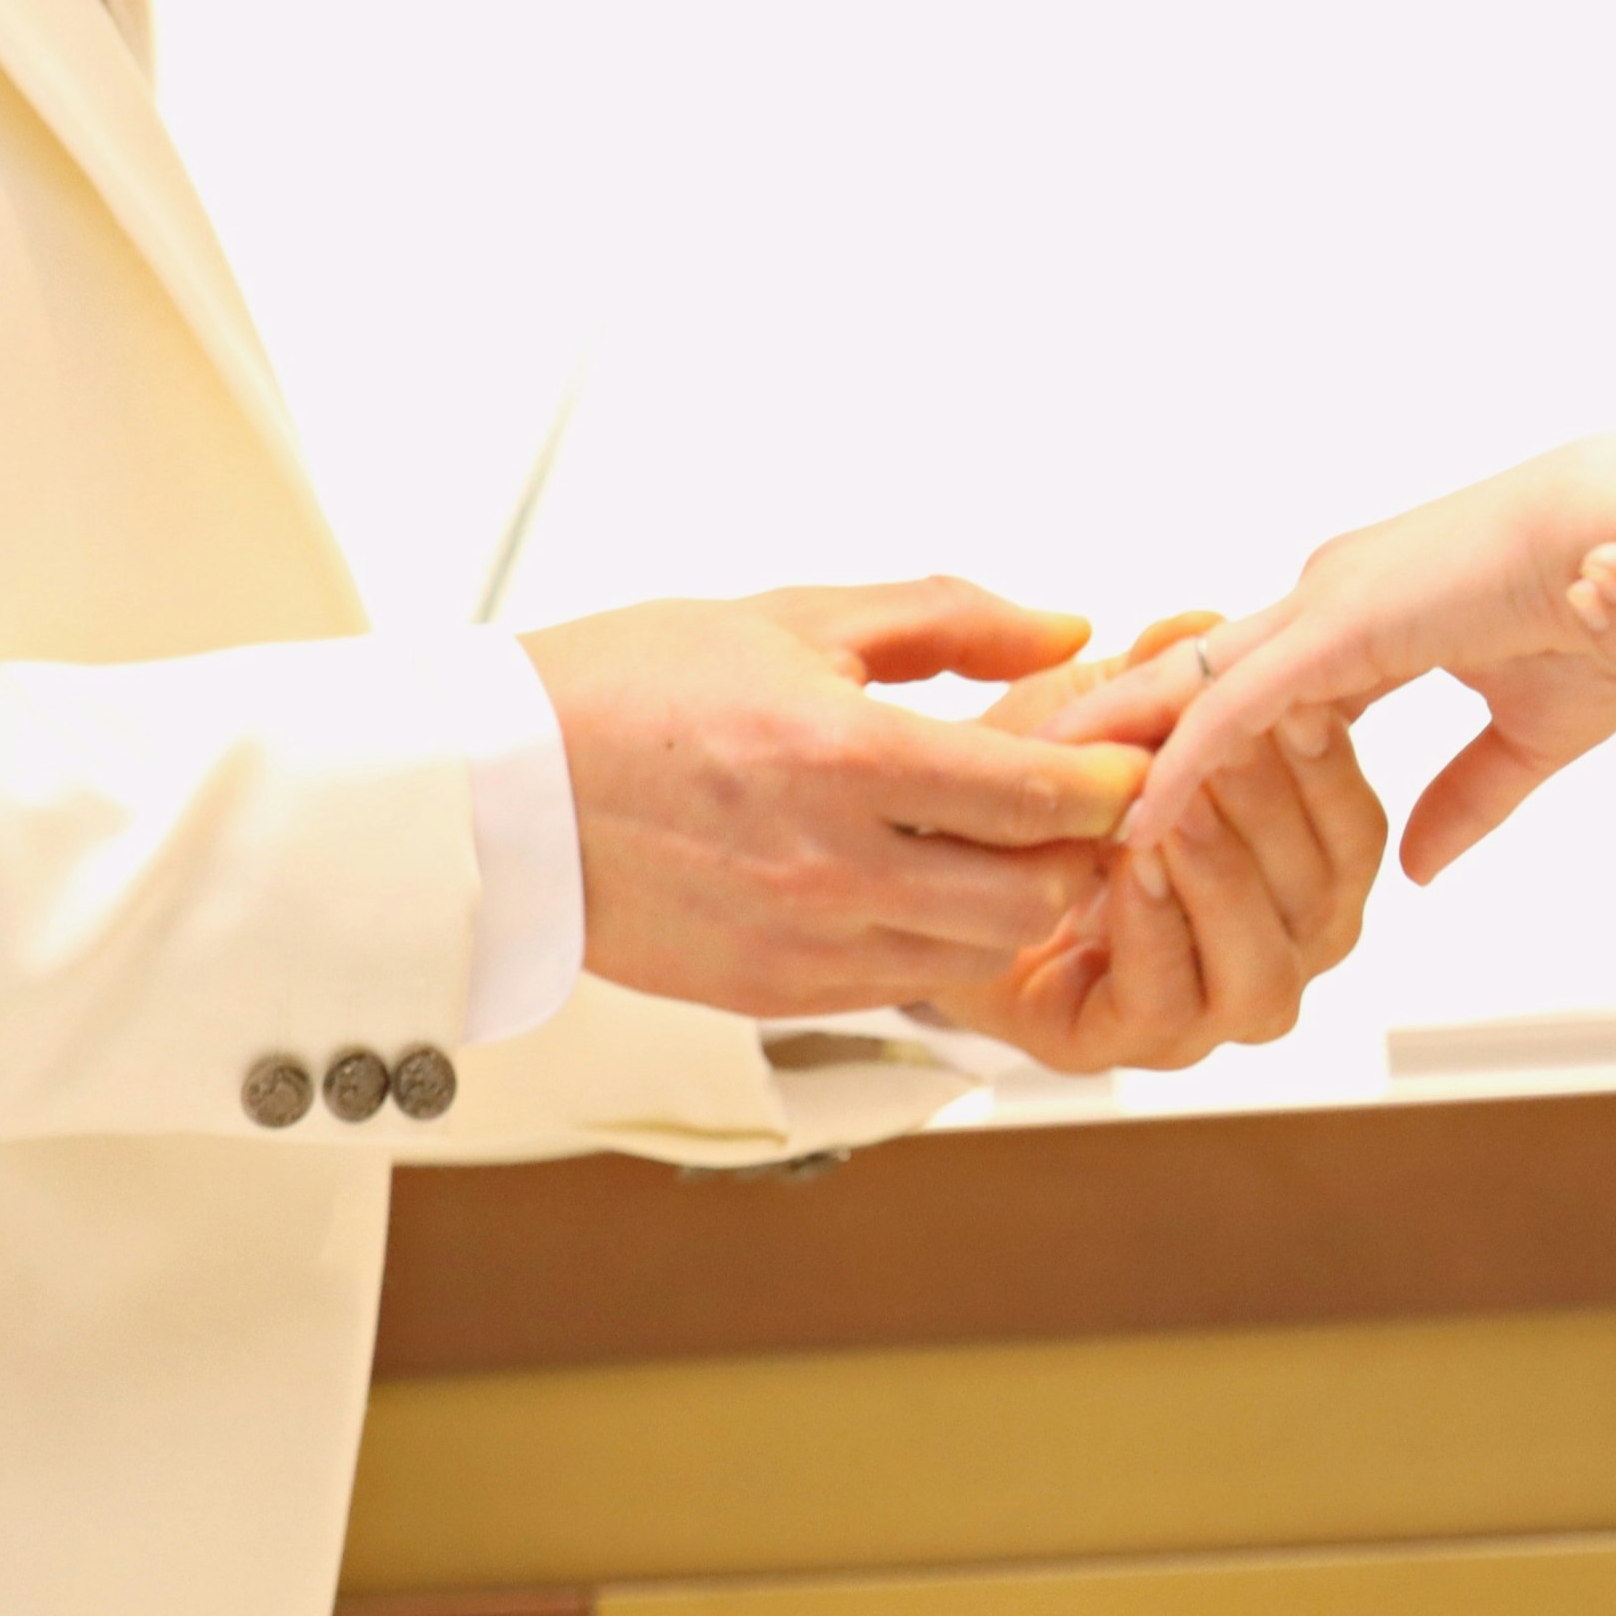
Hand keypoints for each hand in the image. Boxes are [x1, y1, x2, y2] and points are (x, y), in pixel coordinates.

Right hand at [520, 577, 1147, 1018]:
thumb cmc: (628, 691)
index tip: (1121, 759)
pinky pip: (911, 982)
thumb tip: (1064, 628)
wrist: (494, 792)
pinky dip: (944, 937)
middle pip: (1038, 894)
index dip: (1109, 781)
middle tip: (1075, 806)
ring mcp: (807, 944)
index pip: (1038, 796)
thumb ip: (947, 620)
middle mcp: (832, 867)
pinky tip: (921, 881)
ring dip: (1018, 900)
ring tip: (998, 842)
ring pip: (985, 951)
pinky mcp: (780, 996)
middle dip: (1079, 850)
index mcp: (839, 757)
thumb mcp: (794, 619)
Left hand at [917, 627, 1388, 1069]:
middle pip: (1323, 908)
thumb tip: (1203, 625)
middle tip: (1232, 747)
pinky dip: (1155, 931)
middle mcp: (1266, 951)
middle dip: (1276, 820)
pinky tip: (1129, 868)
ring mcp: (1200, 1012)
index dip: (1332, 773)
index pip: (1350, 836)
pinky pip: (1167, 1004)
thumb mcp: (1102, 715)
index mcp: (1289, 876)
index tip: (1297, 702)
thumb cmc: (1032, 798)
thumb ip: (1162, 679)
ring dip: (1225, 885)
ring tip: (1179, 815)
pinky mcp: (1117, 1044)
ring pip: (1264, 975)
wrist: (923, 866)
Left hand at [1072, 448, 1615, 874]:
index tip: (1143, 793)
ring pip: (1191, 690)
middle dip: (1121, 736)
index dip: (1198, 744)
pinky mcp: (1336, 630)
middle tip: (1046, 791)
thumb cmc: (1608, 617)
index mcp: (1371, 618)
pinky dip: (1182, 767)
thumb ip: (1464, 798)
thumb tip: (1414, 870)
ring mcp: (1324, 609)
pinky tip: (1133, 821)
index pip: (1258, 688)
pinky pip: (1235, 710)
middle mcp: (1329, 602)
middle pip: (1195, 678)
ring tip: (1049, 811)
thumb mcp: (1527, 734)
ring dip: (1125, 755)